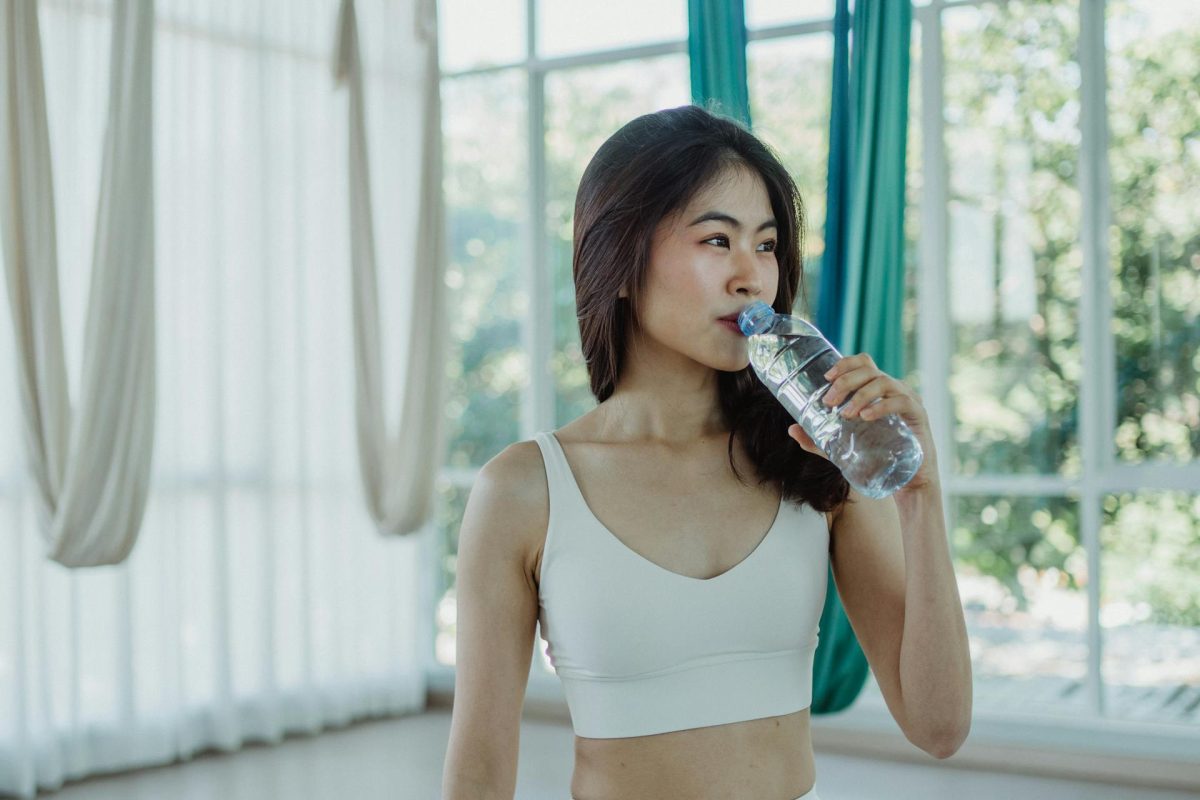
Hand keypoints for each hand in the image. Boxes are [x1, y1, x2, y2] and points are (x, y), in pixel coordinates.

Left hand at [786, 353, 939, 493]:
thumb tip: (792, 429)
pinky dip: (882, 406)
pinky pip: (901, 401)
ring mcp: (907, 399)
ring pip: (883, 382)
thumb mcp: (841, 447)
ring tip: (846, 414)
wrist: (907, 482)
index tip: (827, 377)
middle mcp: (892, 389)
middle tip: (829, 401)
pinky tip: (867, 416)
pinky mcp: (918, 414)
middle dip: (846, 381)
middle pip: (869, 369)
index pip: (862, 363)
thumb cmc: (876, 458)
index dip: (845, 364)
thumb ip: (818, 438)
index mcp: (876, 389)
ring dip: (861, 395)